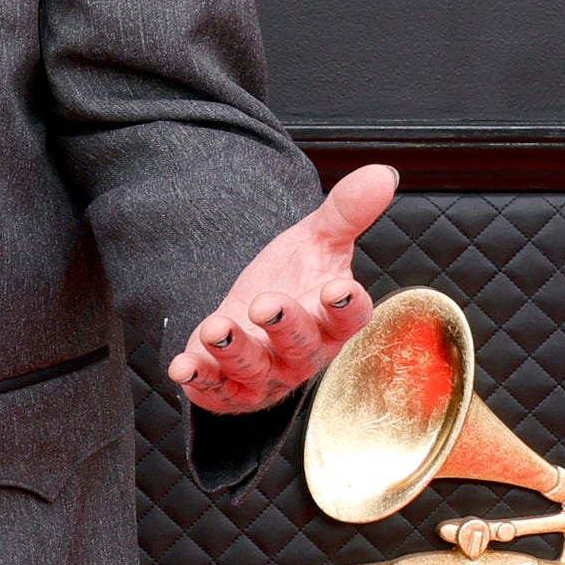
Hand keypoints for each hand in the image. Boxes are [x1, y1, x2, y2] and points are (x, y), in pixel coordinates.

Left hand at [168, 163, 395, 413]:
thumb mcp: (316, 240)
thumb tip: (383, 172)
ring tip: (215, 328)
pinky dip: (200, 380)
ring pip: (255, 369)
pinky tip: (181, 367)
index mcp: (332, 318)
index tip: (338, 288)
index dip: (346, 306)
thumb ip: (346, 211)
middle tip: (265, 303)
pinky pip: (216, 391)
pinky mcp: (229, 389)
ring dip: (234, 351)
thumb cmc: (294, 280)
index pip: (350, 316)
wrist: (250, 315)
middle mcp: (304, 351)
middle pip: (300, 345)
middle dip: (283, 326)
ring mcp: (267, 374)